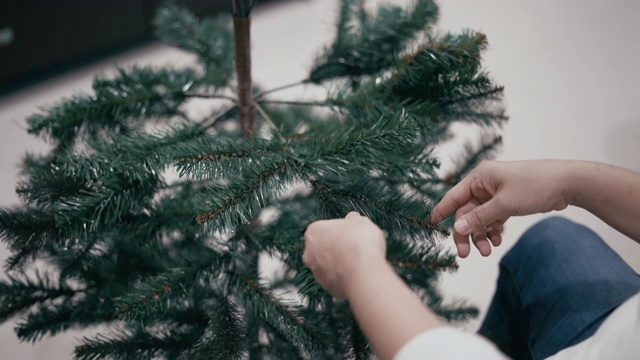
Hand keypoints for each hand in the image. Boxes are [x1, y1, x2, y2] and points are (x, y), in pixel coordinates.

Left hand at [303, 212, 385, 298]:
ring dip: (342, 264)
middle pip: (324, 248)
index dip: (341, 230)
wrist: (363, 271)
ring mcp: (317, 273)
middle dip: (337, 248)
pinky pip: (339, 280)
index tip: (353, 233)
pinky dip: (348, 278)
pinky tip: (360, 274)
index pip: (325, 228)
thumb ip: (353, 219)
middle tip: (356, 247)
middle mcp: (309, 253)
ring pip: (330, 266)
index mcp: (313, 232)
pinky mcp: (328, 288)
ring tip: (360, 262)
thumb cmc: (359, 241)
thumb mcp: (360, 221)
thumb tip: (352, 218)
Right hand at [431, 160, 570, 256]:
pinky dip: (492, 230)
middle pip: (467, 212)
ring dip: (481, 234)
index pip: (454, 196)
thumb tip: (459, 228)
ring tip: (487, 250)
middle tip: (466, 254)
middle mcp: (485, 184)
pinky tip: (496, 240)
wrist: (567, 183)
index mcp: (480, 177)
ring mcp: (497, 193)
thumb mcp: (504, 204)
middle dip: (467, 232)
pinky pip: (493, 218)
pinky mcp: (508, 201)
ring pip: (480, 218)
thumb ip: (480, 217)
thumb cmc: (535, 185)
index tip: (430, 224)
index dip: (442, 211)